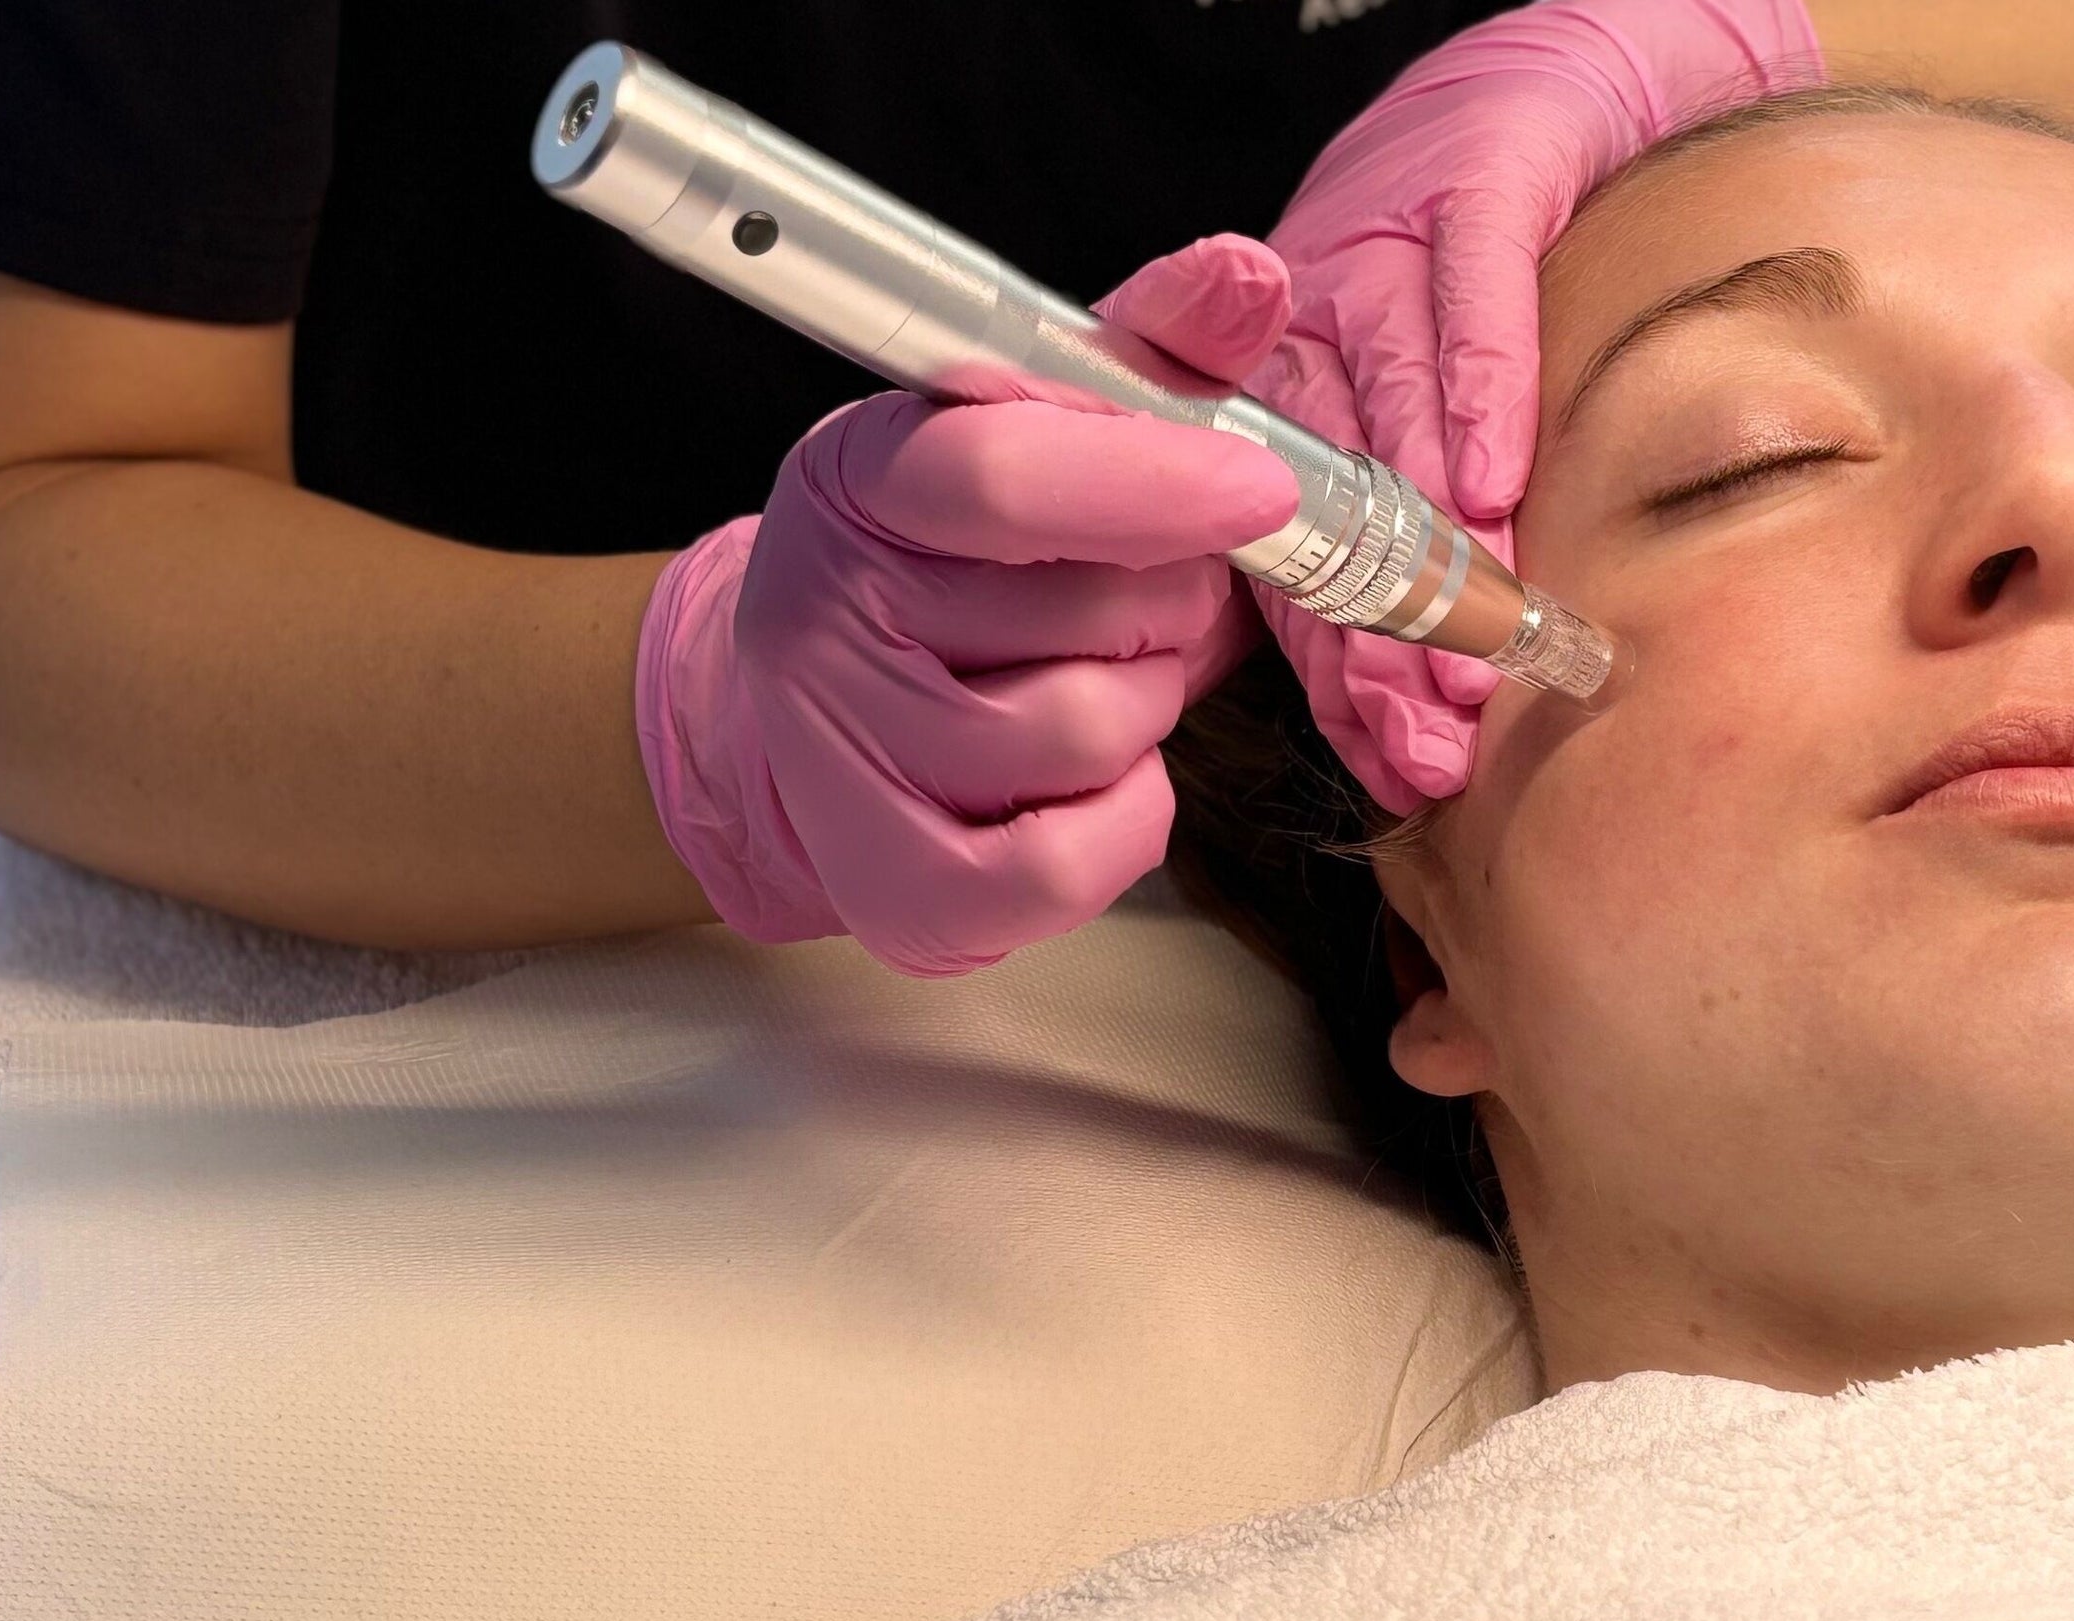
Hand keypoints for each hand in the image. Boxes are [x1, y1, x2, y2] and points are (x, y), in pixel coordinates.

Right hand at [636, 237, 1300, 974]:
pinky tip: (1095, 777)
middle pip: (1092, 616)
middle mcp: (827, 617)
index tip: (1263, 490)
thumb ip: (1150, 352)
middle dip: (1168, 607)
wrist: (810, 724)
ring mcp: (846, 762)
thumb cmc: (960, 565)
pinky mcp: (896, 892)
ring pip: (1092, 733)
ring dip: (1145, 709)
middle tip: (1135, 602)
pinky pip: (1074, 863)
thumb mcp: (1034, 428)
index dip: (1156, 481)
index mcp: (865, 477)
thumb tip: (1247, 274)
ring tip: (1100, 678)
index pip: (1006, 475)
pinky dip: (1125, 819)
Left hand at [1251, 0, 1821, 810]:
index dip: (1340, 672)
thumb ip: (1393, 545)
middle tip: (1432, 740)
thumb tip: (1418, 720)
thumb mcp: (1403, 411)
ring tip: (1472, 651)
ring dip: (1427, 543)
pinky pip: (1466, 298)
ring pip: (1385, 414)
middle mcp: (1298, 333)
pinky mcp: (1462, 190)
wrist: (1527, 95)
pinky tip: (1496, 485)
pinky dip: (1479, 394)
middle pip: (1319, 508)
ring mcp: (1372, 254)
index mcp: (1270, 404)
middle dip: (1376, 639)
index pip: (1288, 566)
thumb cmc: (1458, 285)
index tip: (1393, 762)